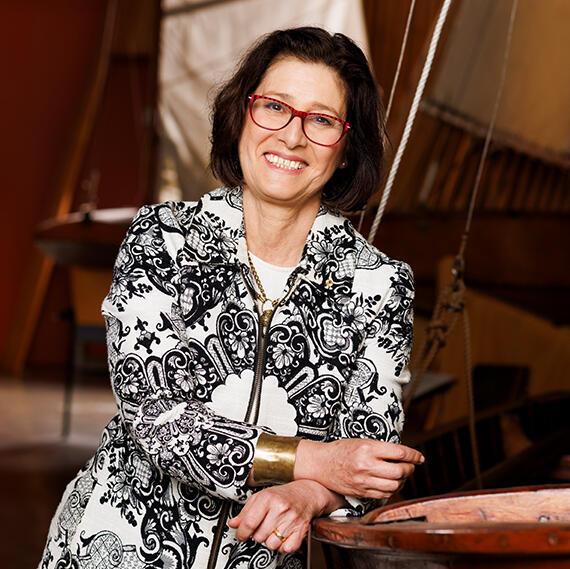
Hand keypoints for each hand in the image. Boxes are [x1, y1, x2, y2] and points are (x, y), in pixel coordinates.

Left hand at [228, 480, 342, 553]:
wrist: (306, 493)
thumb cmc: (282, 495)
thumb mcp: (261, 497)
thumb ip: (246, 511)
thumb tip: (233, 524)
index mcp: (267, 498)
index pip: (249, 523)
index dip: (242, 533)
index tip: (241, 535)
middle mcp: (280, 508)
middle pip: (259, 536)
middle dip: (257, 535)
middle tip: (262, 527)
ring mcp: (291, 520)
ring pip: (271, 544)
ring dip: (270, 541)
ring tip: (273, 530)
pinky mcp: (301, 530)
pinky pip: (286, 548)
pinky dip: (283, 546)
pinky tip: (283, 535)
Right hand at [295, 438, 423, 499]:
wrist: (321, 464)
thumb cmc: (341, 450)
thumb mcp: (361, 441)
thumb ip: (380, 448)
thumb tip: (403, 455)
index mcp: (367, 448)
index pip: (399, 453)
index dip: (413, 455)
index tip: (419, 457)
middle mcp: (366, 465)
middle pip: (399, 471)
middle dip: (409, 469)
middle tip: (410, 466)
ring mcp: (364, 481)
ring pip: (394, 485)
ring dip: (402, 481)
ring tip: (400, 475)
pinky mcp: (361, 492)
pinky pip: (384, 495)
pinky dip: (392, 490)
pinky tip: (391, 484)